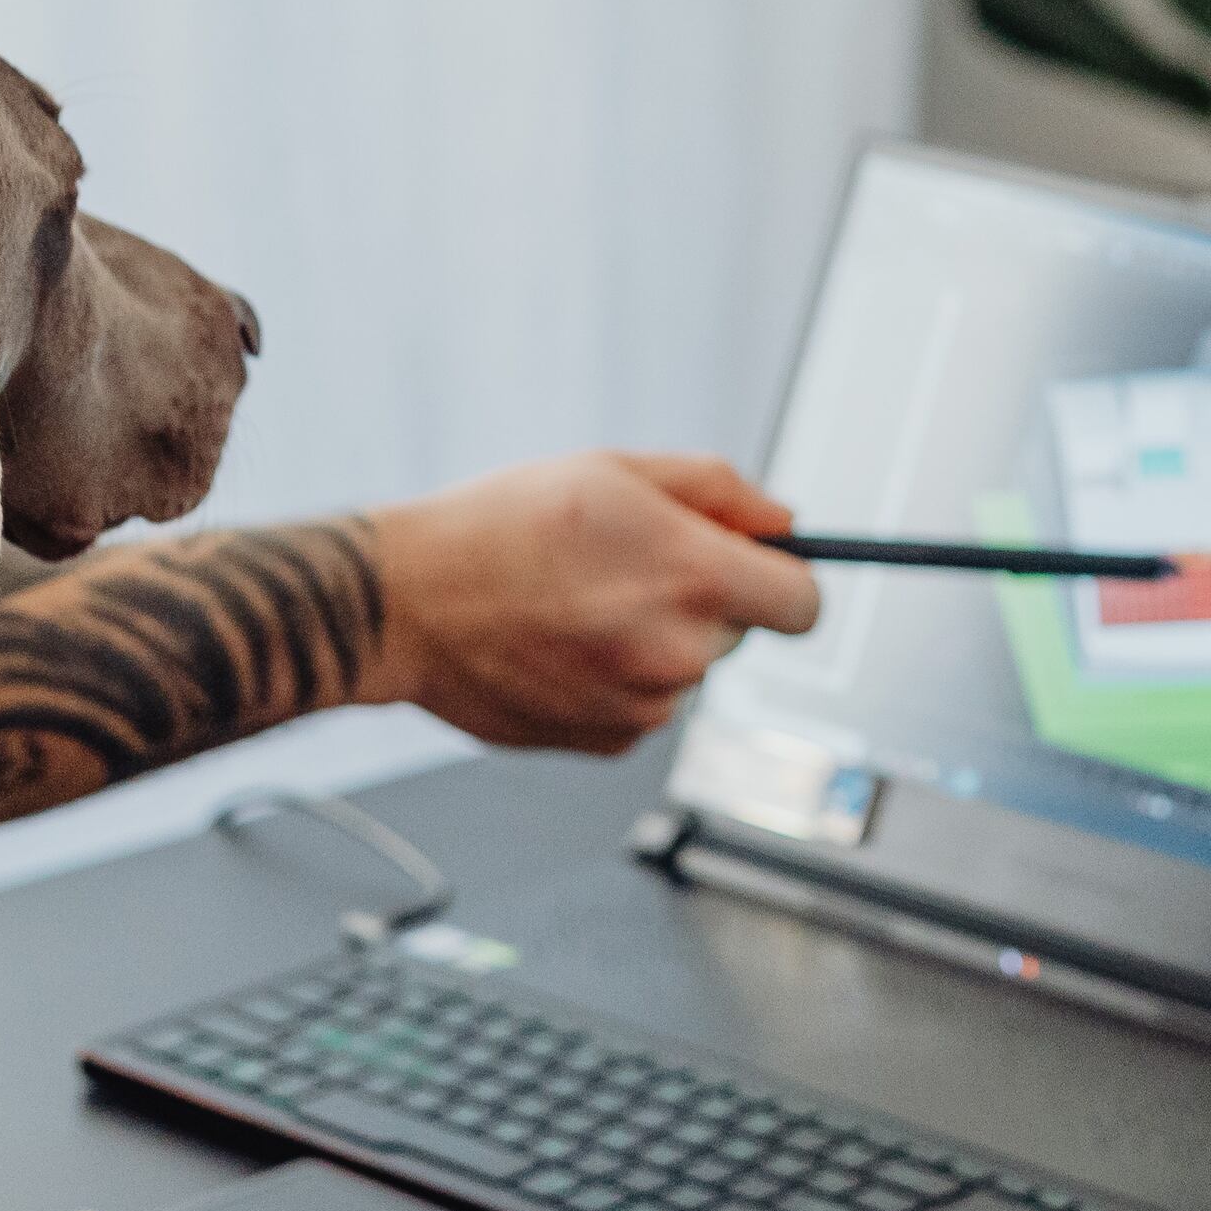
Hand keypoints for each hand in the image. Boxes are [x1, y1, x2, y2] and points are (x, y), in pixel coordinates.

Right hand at [354, 451, 824, 753]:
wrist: (406, 603)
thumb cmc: (500, 526)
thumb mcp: (615, 469)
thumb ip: (717, 491)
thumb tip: (784, 521)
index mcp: (695, 576)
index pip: (803, 604)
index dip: (784, 579)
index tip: (756, 568)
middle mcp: (679, 651)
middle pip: (738, 632)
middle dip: (702, 598)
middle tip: (625, 565)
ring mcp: (644, 706)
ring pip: (685, 669)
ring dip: (653, 639)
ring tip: (576, 602)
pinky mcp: (607, 741)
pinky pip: (643, 705)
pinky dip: (616, 679)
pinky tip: (560, 645)